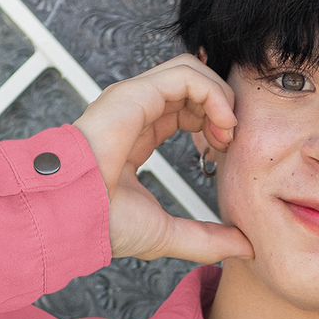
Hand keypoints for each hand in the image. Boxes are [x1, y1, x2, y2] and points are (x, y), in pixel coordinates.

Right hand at [73, 55, 253, 264]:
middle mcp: (134, 110)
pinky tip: (222, 122)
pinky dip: (213, 93)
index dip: (212, 122)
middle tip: (230, 140)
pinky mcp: (134, 95)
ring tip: (228, 130)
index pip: (183, 108)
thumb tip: (244, 247)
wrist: (74, 218)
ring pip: (191, 70)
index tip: (223, 152)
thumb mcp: (169, 233)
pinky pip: (185, 74)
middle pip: (191, 83)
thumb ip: (206, 239)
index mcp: (137, 133)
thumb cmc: (105, 225)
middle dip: (221, 106)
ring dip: (220, 96)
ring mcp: (132, 99)